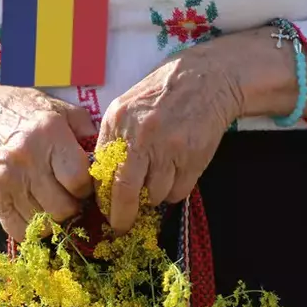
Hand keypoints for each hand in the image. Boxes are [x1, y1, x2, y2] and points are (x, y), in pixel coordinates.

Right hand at [0, 81, 95, 239]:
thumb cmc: (22, 111)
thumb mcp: (57, 108)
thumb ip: (85, 129)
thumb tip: (108, 157)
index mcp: (48, 133)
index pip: (78, 179)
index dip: (87, 187)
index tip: (82, 183)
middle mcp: (27, 159)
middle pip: (63, 207)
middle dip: (73, 207)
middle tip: (69, 196)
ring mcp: (7, 181)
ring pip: (44, 223)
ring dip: (54, 219)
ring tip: (52, 202)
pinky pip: (19, 231)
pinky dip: (32, 229)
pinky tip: (35, 212)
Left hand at [96, 44, 240, 233]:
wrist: (205, 79)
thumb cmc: (161, 95)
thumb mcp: (126, 107)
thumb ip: (113, 140)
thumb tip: (102, 181)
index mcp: (117, 122)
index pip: (102, 172)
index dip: (103, 197)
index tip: (104, 209)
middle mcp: (140, 136)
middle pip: (125, 191)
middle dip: (121, 216)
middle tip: (120, 227)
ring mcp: (168, 147)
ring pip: (154, 195)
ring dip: (154, 197)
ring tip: (158, 178)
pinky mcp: (193, 157)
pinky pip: (178, 191)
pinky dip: (174, 191)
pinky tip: (176, 173)